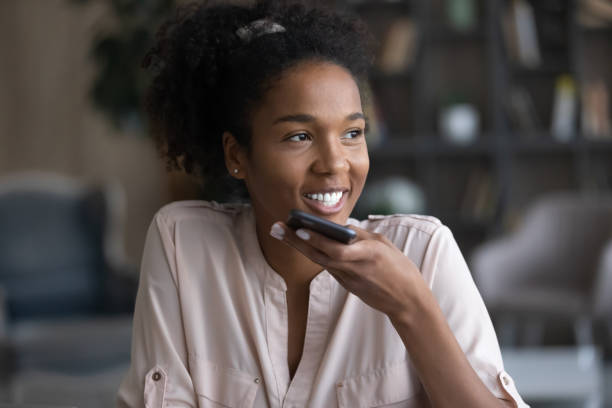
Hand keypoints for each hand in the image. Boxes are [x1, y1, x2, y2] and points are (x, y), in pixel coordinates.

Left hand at [270, 222, 424, 320]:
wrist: (406, 299)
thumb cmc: (398, 267)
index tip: (299, 228)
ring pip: (320, 260)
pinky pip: (329, 266)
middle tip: (276, 227)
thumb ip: (359, 235)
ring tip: (283, 232)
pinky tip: (305, 243)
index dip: (316, 240)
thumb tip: (339, 228)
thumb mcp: (382, 243)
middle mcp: (353, 268)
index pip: (335, 248)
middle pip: (318, 255)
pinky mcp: (346, 285)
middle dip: (295, 241)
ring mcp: (347, 279)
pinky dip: (317, 254)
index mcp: (366, 254)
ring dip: (301, 247)